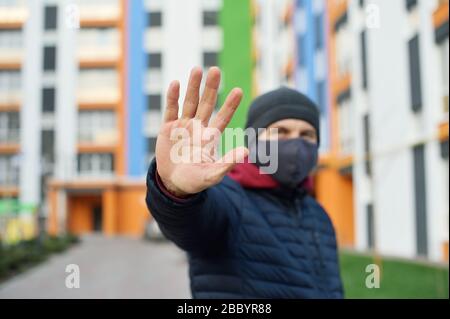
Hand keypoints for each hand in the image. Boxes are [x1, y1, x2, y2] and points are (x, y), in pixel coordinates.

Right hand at [155, 67, 248, 196]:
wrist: (173, 183)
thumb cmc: (195, 180)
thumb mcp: (212, 174)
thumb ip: (227, 163)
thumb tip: (245, 151)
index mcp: (210, 137)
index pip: (222, 117)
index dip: (230, 105)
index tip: (239, 91)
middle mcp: (198, 127)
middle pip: (206, 103)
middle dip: (211, 88)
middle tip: (215, 70)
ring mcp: (182, 126)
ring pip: (189, 102)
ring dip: (192, 86)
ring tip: (197, 69)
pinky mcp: (167, 128)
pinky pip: (170, 110)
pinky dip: (172, 97)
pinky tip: (175, 83)